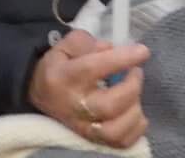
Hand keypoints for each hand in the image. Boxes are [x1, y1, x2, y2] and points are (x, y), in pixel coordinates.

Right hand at [27, 29, 149, 149]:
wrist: (42, 95)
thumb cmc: (59, 67)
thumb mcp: (65, 45)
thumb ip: (87, 42)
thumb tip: (110, 49)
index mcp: (65, 77)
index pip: (93, 69)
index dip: (121, 59)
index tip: (142, 51)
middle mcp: (74, 105)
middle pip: (108, 106)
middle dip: (131, 87)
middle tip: (136, 72)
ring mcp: (84, 127)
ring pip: (115, 130)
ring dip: (134, 110)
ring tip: (134, 93)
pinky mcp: (93, 139)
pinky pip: (120, 142)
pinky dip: (135, 128)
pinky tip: (134, 111)